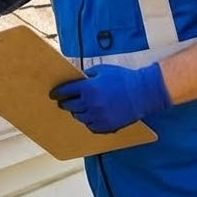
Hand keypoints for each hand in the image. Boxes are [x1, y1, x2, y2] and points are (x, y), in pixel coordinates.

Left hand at [50, 63, 171, 133]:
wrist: (142, 92)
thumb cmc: (124, 79)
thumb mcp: (103, 70)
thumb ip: (87, 75)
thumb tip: (76, 79)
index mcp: (88, 88)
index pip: (65, 92)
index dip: (57, 93)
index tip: (53, 94)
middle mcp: (91, 104)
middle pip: (69, 106)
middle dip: (65, 103)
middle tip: (65, 101)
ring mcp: (98, 116)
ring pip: (79, 117)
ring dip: (78, 112)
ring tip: (80, 108)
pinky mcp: (106, 126)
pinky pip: (91, 126)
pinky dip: (89, 121)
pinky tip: (91, 116)